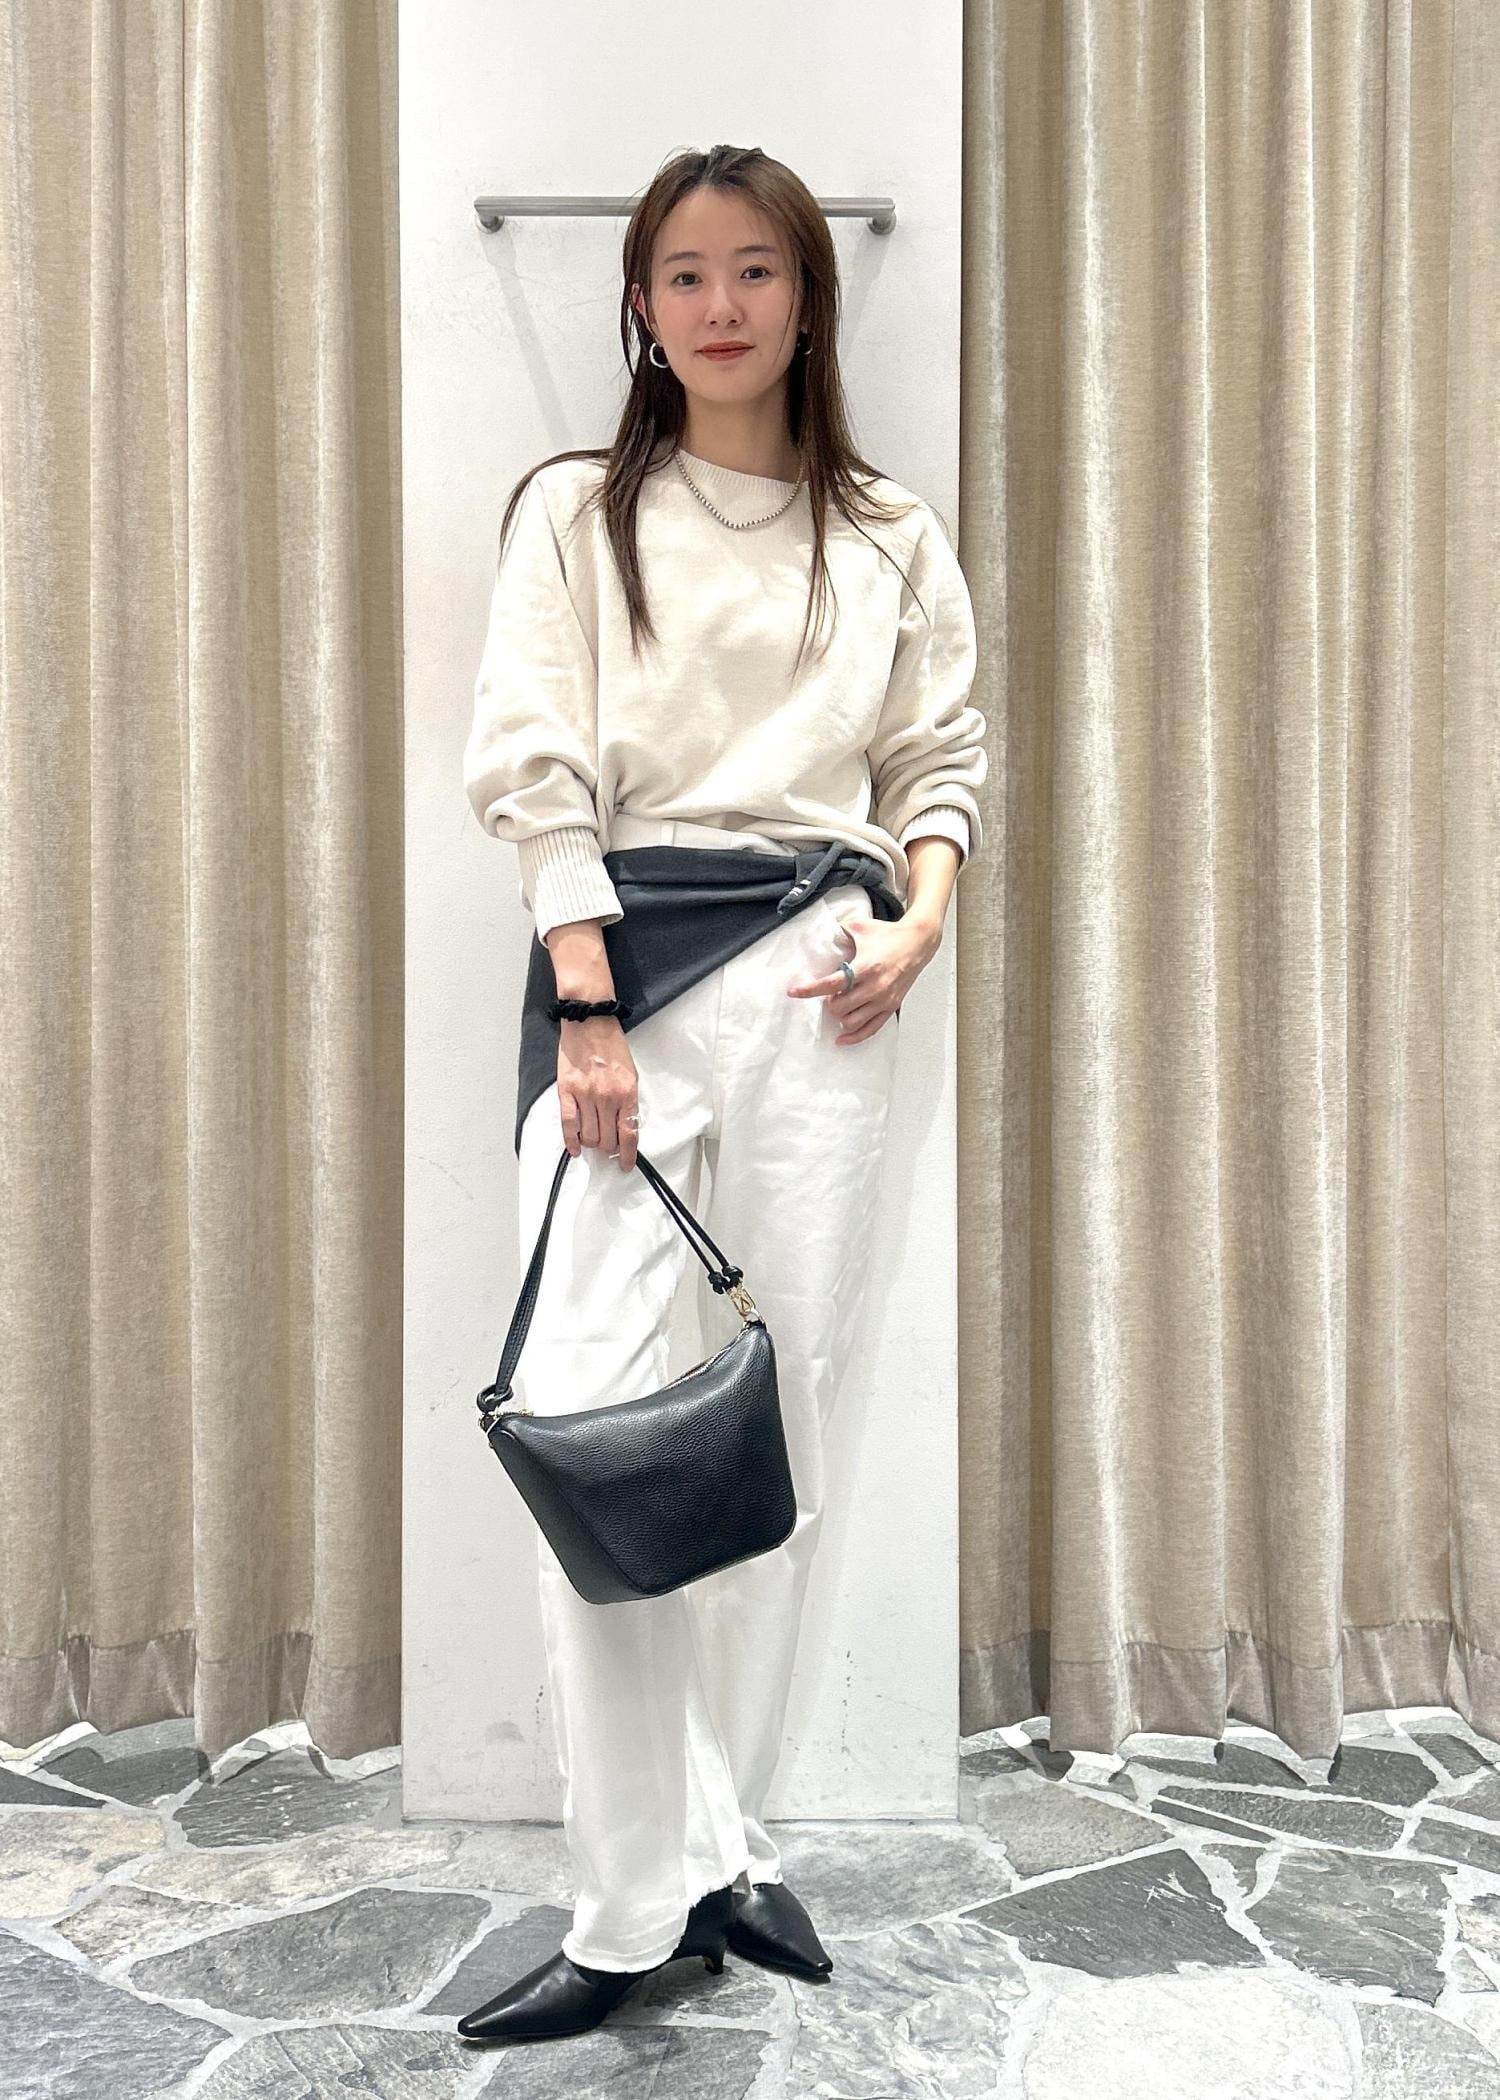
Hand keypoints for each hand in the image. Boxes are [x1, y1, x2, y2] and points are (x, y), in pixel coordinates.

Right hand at [557, 1018, 638, 1169]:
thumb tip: (624, 1126)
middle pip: (608, 1139)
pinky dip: (571, 1141)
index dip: (628, 1154)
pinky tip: (575, 1149)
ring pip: (589, 1136)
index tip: (626, 1164)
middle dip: (609, 1148)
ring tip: (593, 1141)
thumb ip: (627, 1100)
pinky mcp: (567, 1091)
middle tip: (608, 1147)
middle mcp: (607, 1097)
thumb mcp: (630, 1073)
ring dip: (592, 1144)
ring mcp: (585, 1095)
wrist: (590, 1022)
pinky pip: (568, 1124)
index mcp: (626, 1092)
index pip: (629, 1133)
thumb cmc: (611, 1045)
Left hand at [785, 910, 941, 1042]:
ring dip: (840, 1015)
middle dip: (829, 1002)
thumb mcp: (860, 926)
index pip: (831, 984)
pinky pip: (871, 1030)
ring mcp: (884, 999)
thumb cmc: (889, 935)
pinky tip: (841, 1038)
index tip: (794, 992)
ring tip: (840, 1005)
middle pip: (839, 1007)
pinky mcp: (891, 1007)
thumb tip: (821, 933)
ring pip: (852, 1021)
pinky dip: (855, 1036)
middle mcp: (875, 987)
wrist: (918, 942)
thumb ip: (839, 930)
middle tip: (830, 993)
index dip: (810, 990)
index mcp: (865, 967)